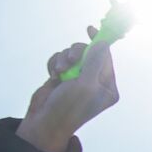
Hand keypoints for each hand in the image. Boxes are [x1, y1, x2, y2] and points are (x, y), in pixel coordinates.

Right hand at [16, 25, 118, 151]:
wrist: (44, 121)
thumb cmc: (69, 107)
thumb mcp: (86, 85)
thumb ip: (94, 62)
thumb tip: (103, 43)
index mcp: (108, 87)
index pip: (106, 58)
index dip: (99, 42)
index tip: (90, 29)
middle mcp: (95, 82)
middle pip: (88, 52)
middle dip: (76, 54)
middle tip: (70, 61)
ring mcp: (78, 79)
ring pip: (71, 55)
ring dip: (63, 60)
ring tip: (59, 73)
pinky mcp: (63, 77)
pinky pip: (59, 60)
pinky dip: (54, 64)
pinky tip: (52, 76)